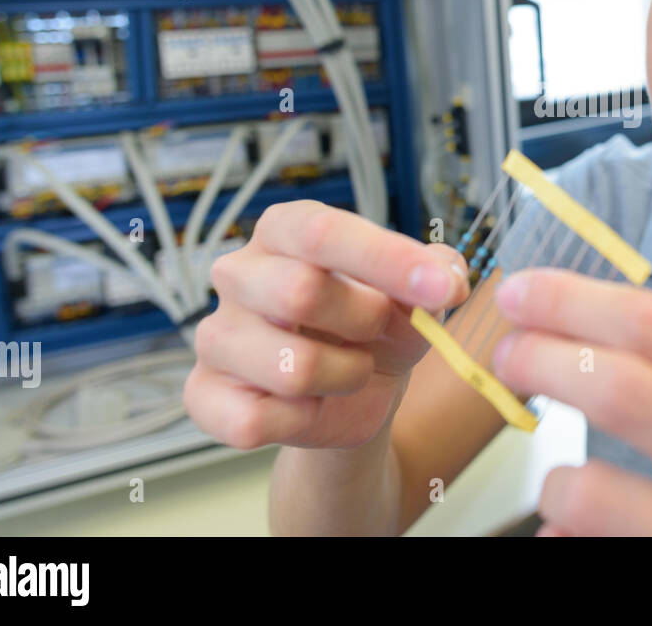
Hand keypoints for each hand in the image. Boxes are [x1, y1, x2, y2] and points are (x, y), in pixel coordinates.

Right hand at [183, 200, 469, 449]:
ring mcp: (215, 334)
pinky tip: (310, 406)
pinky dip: (303, 421)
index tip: (443, 289)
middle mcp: (239, 273)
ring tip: (348, 369)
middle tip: (378, 330)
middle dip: (365, 321)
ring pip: (289, 367)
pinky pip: (253, 420)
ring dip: (344, 377)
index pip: (324, 232)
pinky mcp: (204, 394)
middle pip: (300, 291)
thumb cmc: (376, 325)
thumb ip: (436, 273)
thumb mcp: (416, 293)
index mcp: (287, 230)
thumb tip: (447, 277)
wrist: (354, 392)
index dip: (387, 259)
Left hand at [489, 268, 651, 535]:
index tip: (521, 293)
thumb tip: (558, 318)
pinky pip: (600, 552)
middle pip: (627, 387)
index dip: (573, 303)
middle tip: (508, 356)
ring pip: (597, 492)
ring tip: (557, 484)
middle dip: (545, 361)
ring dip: (553, 481)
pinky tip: (573, 532)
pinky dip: (568, 533)